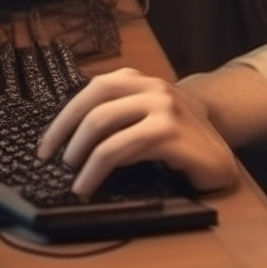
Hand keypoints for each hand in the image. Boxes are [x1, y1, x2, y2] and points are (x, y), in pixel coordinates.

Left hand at [37, 67, 239, 198]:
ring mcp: (164, 109)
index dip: (63, 119)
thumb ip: (118, 116)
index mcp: (141, 82)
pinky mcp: (172, 134)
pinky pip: (123, 148)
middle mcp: (153, 89)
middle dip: (66, 138)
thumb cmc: (179, 137)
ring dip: (81, 158)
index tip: (45, 147)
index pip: (93, 90)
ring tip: (76, 181)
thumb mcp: (146, 117)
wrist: (221, 149)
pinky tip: (92, 185)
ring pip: (104, 127)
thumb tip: (67, 139)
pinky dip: (98, 170)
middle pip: (95, 107)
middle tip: (57, 163)